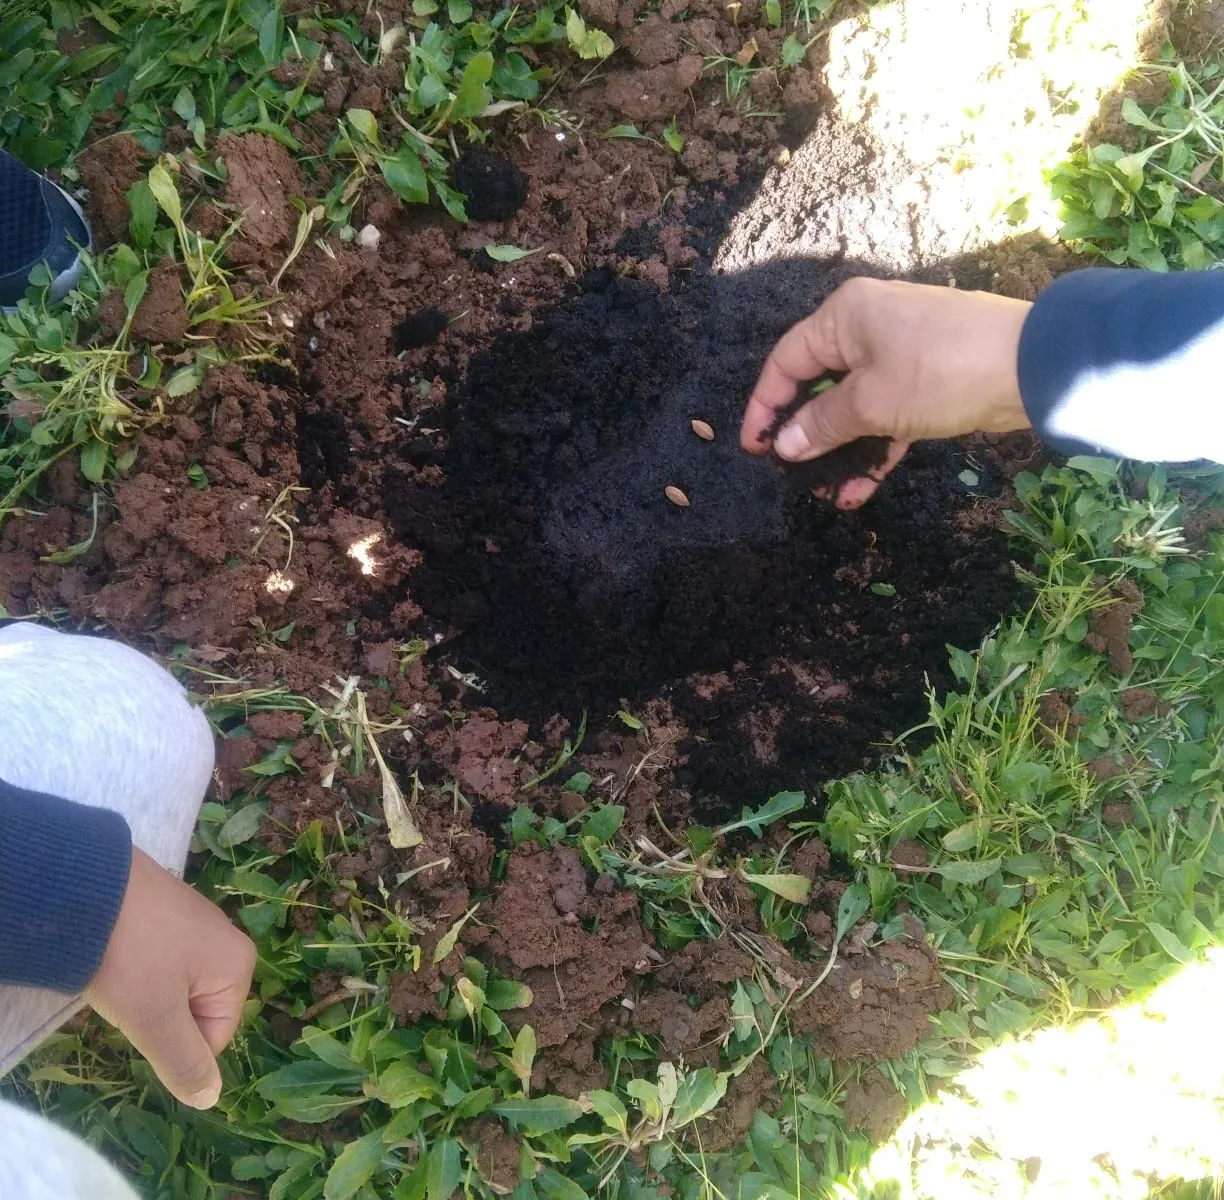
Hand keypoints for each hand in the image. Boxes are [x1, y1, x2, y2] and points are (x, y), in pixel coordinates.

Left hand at [85, 848, 255, 1108]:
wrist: (90, 886)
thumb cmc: (132, 957)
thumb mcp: (156, 1020)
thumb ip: (186, 1064)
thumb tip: (212, 1099)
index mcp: (238, 965)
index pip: (214, 1037)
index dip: (173, 1042)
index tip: (143, 1019)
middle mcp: (228, 940)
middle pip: (194, 1009)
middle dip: (158, 1015)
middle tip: (130, 996)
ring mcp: (198, 920)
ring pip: (173, 984)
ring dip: (144, 991)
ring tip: (119, 974)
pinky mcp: (167, 908)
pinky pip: (159, 956)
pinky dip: (135, 964)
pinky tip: (116, 954)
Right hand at [741, 278, 1033, 507]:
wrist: (1033, 366)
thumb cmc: (940, 372)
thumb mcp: (872, 403)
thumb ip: (822, 425)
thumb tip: (783, 444)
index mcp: (844, 316)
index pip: (786, 362)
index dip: (764, 406)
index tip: (753, 447)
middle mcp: (867, 327)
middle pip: (818, 385)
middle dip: (804, 434)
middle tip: (787, 473)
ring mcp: (899, 354)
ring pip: (853, 406)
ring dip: (839, 450)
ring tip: (824, 493)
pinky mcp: (926, 380)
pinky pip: (885, 416)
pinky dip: (873, 449)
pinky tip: (858, 490)